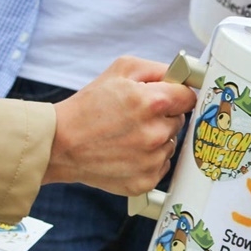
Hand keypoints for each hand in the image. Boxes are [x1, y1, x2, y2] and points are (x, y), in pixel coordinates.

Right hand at [44, 56, 196, 195]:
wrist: (61, 144)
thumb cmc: (88, 106)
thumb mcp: (121, 70)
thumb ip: (158, 69)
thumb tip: (182, 76)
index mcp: (153, 103)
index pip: (189, 97)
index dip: (178, 95)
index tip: (170, 98)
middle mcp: (156, 133)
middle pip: (180, 121)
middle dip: (163, 117)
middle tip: (136, 116)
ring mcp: (151, 160)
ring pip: (170, 144)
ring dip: (156, 139)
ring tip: (128, 135)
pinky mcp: (145, 181)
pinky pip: (161, 165)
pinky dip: (148, 159)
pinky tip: (127, 152)